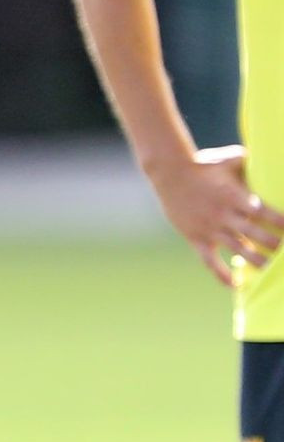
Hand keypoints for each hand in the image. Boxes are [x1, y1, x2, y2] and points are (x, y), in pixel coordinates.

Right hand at [147, 146, 283, 285]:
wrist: (169, 173)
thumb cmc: (201, 164)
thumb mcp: (228, 158)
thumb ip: (249, 161)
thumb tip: (265, 157)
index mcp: (235, 196)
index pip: (265, 214)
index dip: (282, 223)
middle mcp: (224, 215)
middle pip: (257, 235)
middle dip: (275, 245)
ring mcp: (210, 228)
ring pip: (239, 250)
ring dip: (258, 261)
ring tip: (272, 270)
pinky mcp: (196, 238)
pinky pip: (210, 261)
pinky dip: (222, 274)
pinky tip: (235, 285)